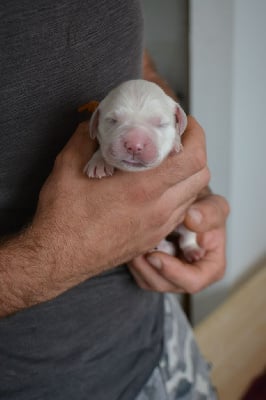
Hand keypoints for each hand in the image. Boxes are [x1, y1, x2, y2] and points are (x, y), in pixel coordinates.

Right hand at [33, 116, 209, 278]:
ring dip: (188, 176)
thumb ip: (86, 138)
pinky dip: (178, 196)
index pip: (193, 159)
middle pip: (201, 176)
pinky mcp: (153, 238)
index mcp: (142, 188)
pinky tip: (157, 189)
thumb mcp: (68, 167)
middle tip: (177, 141)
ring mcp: (158, 227)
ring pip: (193, 196)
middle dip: (196, 152)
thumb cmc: (63, 218)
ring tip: (167, 164)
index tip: (186, 124)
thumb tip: (97, 123)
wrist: (59, 258)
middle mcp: (158, 209)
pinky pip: (179, 213)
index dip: (197, 135)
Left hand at [129, 187, 229, 293]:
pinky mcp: (155, 272)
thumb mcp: (214, 205)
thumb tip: (193, 219)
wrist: (187, 204)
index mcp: (211, 268)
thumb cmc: (204, 209)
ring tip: (135, 238)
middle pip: (165, 284)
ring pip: (148, 281)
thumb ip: (209, 212)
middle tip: (138, 245)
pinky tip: (135, 241)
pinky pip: (139, 274)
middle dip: (148, 266)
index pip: (193, 281)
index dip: (172, 271)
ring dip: (138, 262)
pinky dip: (134, 260)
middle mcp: (191, 277)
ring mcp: (171, 277)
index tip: (155, 255)